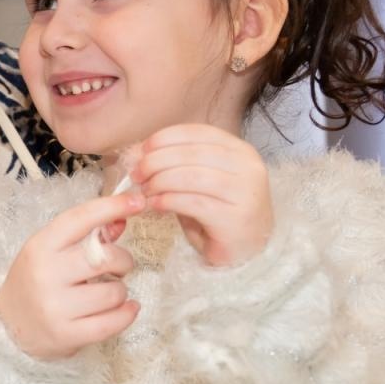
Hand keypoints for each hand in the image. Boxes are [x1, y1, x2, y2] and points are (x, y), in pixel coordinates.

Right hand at [0, 190, 145, 359]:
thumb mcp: (51, 251)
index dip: (111, 206)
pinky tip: (124, 309)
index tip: (137, 200)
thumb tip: (122, 217)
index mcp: (40, 246)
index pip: (79, 219)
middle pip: (106, 257)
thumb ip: (86, 235)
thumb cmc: (35, 280)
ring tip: (107, 294)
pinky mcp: (66, 334)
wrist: (8, 324)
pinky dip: (127, 313)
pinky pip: (114, 322)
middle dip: (123, 261)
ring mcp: (54, 306)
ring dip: (120, 291)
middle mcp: (45, 274)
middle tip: (117, 268)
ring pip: (114, 292)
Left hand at [131, 124, 272, 266]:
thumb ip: (175, 164)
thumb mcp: (197, 181)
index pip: (198, 132)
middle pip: (191, 153)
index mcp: (239, 150)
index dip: (164, 138)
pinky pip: (193, 203)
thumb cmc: (216, 213)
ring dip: (160, 182)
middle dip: (156, 161)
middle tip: (137, 174)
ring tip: (145, 191)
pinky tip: (155, 205)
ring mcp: (246, 192)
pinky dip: (168, 201)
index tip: (142, 150)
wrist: (244, 250)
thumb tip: (138, 153)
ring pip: (191, 176)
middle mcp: (248, 166)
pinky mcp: (236, 217)